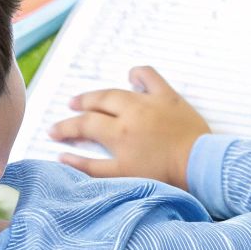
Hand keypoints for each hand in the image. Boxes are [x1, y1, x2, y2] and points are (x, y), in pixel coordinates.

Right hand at [49, 66, 209, 186]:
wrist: (198, 164)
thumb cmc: (162, 175)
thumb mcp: (122, 175)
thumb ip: (90, 167)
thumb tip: (63, 158)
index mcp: (118, 133)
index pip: (83, 125)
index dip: (65, 127)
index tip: (53, 131)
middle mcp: (130, 112)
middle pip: (97, 104)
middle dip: (79, 106)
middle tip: (69, 108)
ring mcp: (149, 102)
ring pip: (117, 91)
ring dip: (101, 93)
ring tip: (91, 96)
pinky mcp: (168, 96)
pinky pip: (150, 77)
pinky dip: (139, 74)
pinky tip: (131, 76)